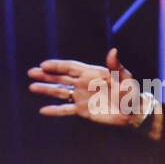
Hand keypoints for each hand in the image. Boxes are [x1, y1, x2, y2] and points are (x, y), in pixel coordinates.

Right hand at [27, 48, 141, 125]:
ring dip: (46, 90)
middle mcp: (84, 84)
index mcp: (92, 74)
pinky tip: (43, 110)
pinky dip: (55, 110)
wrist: (133, 113)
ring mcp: (82, 97)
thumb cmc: (131, 93)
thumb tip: (113, 50)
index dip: (57, 66)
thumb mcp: (125, 78)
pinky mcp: (83, 110)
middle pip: (61, 77)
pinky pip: (66, 110)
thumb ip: (116, 66)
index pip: (71, 67)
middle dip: (46, 75)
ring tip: (32, 87)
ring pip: (61, 92)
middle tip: (31, 72)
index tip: (44, 65)